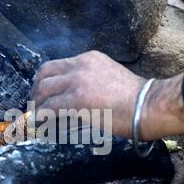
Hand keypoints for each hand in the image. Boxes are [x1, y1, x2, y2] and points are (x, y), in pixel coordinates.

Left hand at [31, 51, 183, 139]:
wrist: (148, 105)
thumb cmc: (136, 99)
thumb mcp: (109, 78)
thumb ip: (90, 82)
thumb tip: (75, 101)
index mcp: (89, 59)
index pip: (56, 65)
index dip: (44, 80)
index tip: (41, 93)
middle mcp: (80, 65)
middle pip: (45, 74)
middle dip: (35, 91)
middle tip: (34, 105)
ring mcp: (77, 81)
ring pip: (44, 90)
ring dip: (36, 104)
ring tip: (35, 117)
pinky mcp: (77, 99)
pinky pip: (50, 107)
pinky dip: (41, 116)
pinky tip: (39, 123)